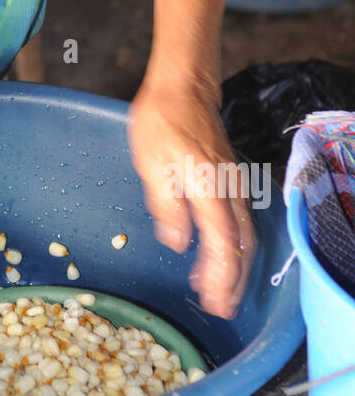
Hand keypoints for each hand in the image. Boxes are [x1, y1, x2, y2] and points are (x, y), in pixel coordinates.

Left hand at [128, 79, 256, 318]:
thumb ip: (165, 204)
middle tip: (221, 309)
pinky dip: (234, 245)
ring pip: (245, 235)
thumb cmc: (162, 119)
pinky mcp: (230, 179)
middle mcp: (228, 190)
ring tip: (220, 292)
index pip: (223, 243)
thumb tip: (176, 241)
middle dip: (233, 282)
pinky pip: (240, 221)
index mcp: (208, 188)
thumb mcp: (150, 162)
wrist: (183, 86)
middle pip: (241, 246)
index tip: (212, 301)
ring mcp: (233, 184)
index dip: (220, 277)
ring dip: (235, 267)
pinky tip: (217, 254)